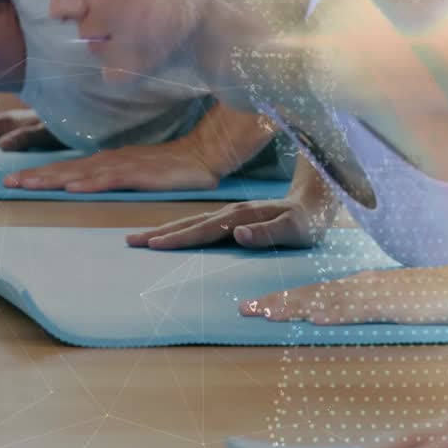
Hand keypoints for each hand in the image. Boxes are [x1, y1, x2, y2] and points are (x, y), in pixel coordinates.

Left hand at [4, 141, 220, 192]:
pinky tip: (72, 188)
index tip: (13, 180)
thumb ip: (113, 178)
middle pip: (68, 168)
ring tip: (29, 184)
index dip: (40, 173)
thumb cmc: (171, 167)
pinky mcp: (142, 174)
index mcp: (107, 162)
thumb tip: (88, 186)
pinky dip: (90, 183)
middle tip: (7, 182)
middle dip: (37, 175)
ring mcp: (126, 166)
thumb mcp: (136, 174)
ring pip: (83, 173)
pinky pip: (112, 179)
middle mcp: (111, 161)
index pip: (68, 168)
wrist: (205, 153)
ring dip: (54, 179)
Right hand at [126, 197, 329, 249]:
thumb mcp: (295, 231)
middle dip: (160, 232)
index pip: (204, 230)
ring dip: (166, 230)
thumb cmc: (307, 222)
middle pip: (189, 223)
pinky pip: (199, 223)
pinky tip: (170, 234)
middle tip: (131, 241)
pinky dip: (180, 228)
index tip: (154, 244)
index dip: (179, 237)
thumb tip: (238, 233)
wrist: (316, 202)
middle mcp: (231, 213)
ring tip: (140, 237)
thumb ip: (268, 233)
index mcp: (241, 217)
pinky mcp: (231, 218)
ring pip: (191, 221)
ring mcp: (229, 214)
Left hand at [239, 263, 447, 325]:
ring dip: (295, 307)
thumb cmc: (440, 296)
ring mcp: (379, 293)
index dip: (286, 299)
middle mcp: (364, 285)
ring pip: (328, 301)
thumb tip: (345, 316)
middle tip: (245, 309)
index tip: (259, 306)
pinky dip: (337, 313)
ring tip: (266, 313)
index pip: (317, 293)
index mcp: (363, 285)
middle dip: (278, 302)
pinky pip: (361, 309)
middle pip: (313, 294)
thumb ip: (372, 307)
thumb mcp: (398, 302)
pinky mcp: (397, 303)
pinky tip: (316, 318)